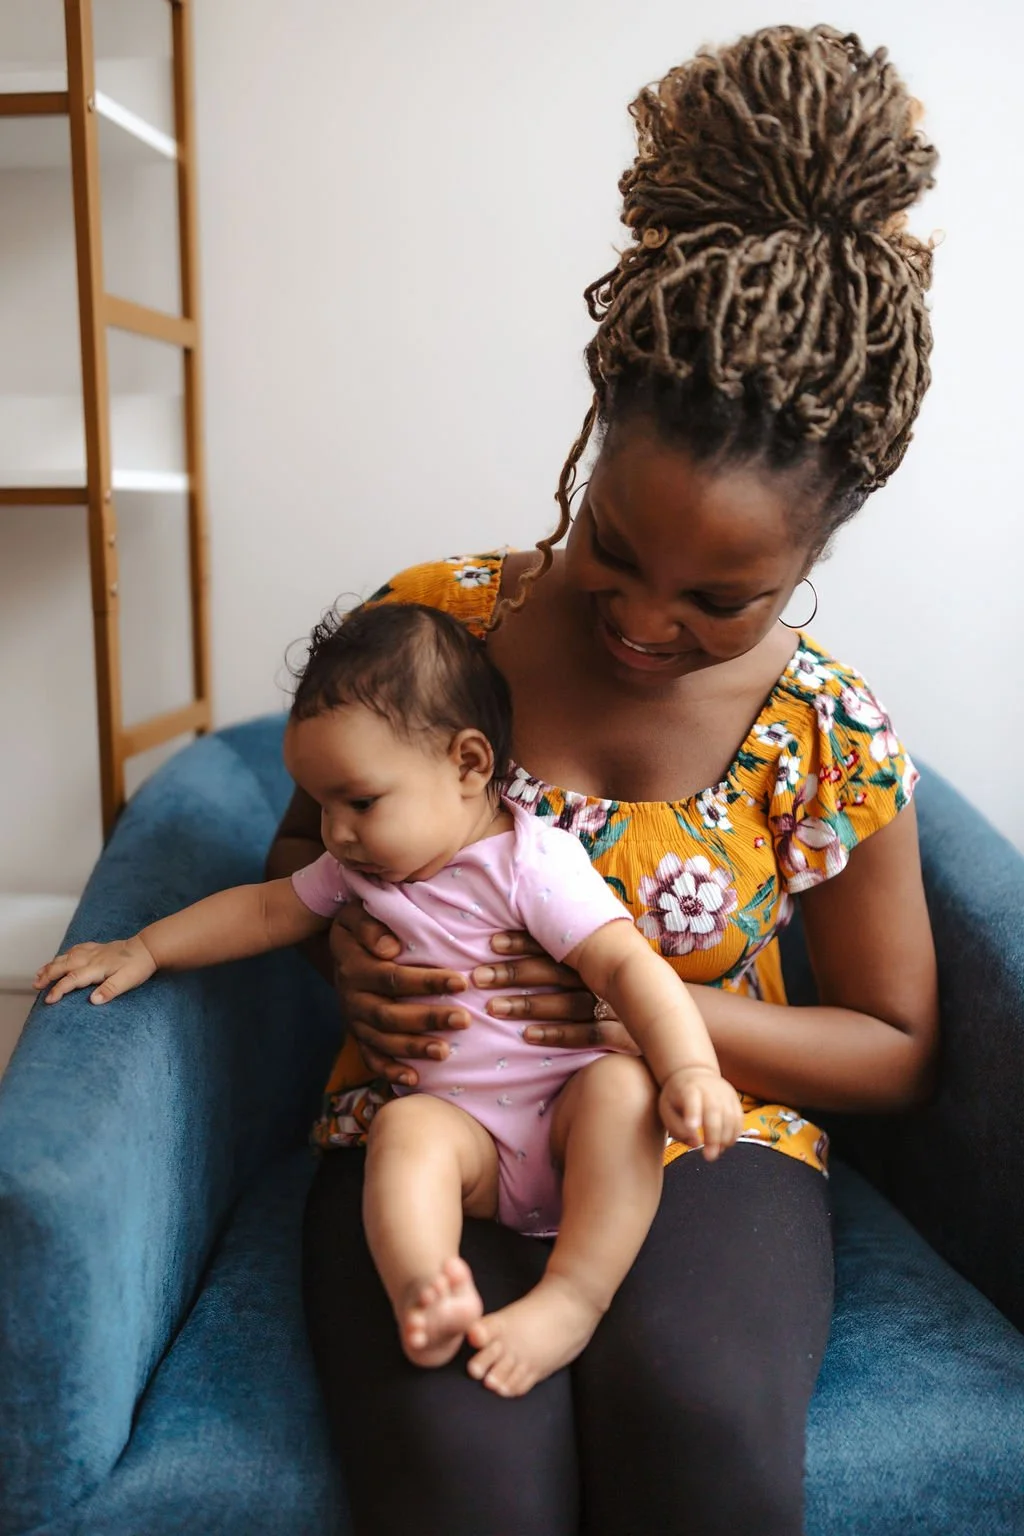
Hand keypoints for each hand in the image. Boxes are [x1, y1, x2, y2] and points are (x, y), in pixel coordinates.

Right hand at [34, 936, 156, 1004]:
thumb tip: (93, 1001)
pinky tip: (61, 958)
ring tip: (39, 973)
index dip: (59, 990)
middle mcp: (91, 958)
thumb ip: (110, 990)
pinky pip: (76, 949)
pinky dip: (64, 954)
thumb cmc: (138, 966)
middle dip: (48, 975)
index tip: (48, 1000)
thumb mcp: (127, 981)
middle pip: (63, 965)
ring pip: (66, 956)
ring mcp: (93, 951)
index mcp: (97, 968)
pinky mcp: (98, 948)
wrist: (148, 948)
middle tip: (36, 985)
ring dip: (52, 964)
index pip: (72, 980)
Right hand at [330, 901, 470, 1086]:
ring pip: (383, 1041)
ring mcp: (354, 1021)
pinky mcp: (358, 1036)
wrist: (340, 946)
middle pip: (391, 1014)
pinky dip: (390, 1070)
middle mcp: (352, 997)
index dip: (427, 982)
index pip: (393, 977)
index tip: (461, 982)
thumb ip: (371, 925)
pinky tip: (415, 1079)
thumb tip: (390, 947)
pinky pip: (371, 1058)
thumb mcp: (358, 912)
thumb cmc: (363, 924)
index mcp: (355, 967)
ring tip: (446, 1052)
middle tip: (465, 1020)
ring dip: (414, 1048)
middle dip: (429, 1018)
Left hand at [471, 930, 638, 1056]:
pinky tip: (527, 1036)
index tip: (490, 942)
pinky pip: (588, 1034)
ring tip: (492, 1008)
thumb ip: (577, 949)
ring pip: (566, 1003)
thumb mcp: (607, 962)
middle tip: (477, 976)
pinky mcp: (624, 1035)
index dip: (523, 942)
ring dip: (528, 1005)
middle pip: (553, 972)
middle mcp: (604, 977)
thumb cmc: (630, 987)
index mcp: (597, 956)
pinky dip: (557, 1034)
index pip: (554, 944)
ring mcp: (615, 1006)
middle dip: (514, 973)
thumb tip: (534, 923)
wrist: (679, 1018)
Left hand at [659, 1066, 744, 1160]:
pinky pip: (739, 1121)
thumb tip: (695, 1143)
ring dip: (725, 1140)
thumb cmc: (677, 1096)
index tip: (692, 1128)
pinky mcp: (735, 1101)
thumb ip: (676, 1127)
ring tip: (714, 1152)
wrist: (694, 1073)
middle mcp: (710, 1090)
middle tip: (709, 1157)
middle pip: (715, 1113)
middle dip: (714, 1137)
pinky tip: (723, 1144)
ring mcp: (726, 1094)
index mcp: (689, 1089)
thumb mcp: (666, 1108)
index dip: (693, 1114)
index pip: (692, 1101)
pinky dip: (734, 1136)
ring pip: (731, 1119)